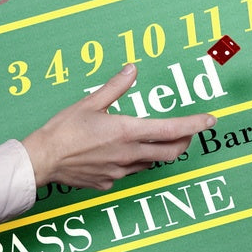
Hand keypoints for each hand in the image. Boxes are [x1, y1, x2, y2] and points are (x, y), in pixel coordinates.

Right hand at [21, 63, 215, 188]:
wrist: (41, 160)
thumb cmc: (62, 131)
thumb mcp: (89, 103)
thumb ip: (115, 87)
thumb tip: (131, 70)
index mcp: (127, 131)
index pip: (172, 129)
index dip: (194, 125)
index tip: (209, 120)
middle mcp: (128, 154)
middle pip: (171, 151)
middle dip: (184, 141)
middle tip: (188, 132)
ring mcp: (119, 171)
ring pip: (151, 162)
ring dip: (159, 152)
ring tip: (153, 141)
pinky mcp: (108, 182)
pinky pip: (128, 172)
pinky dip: (132, 161)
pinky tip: (118, 154)